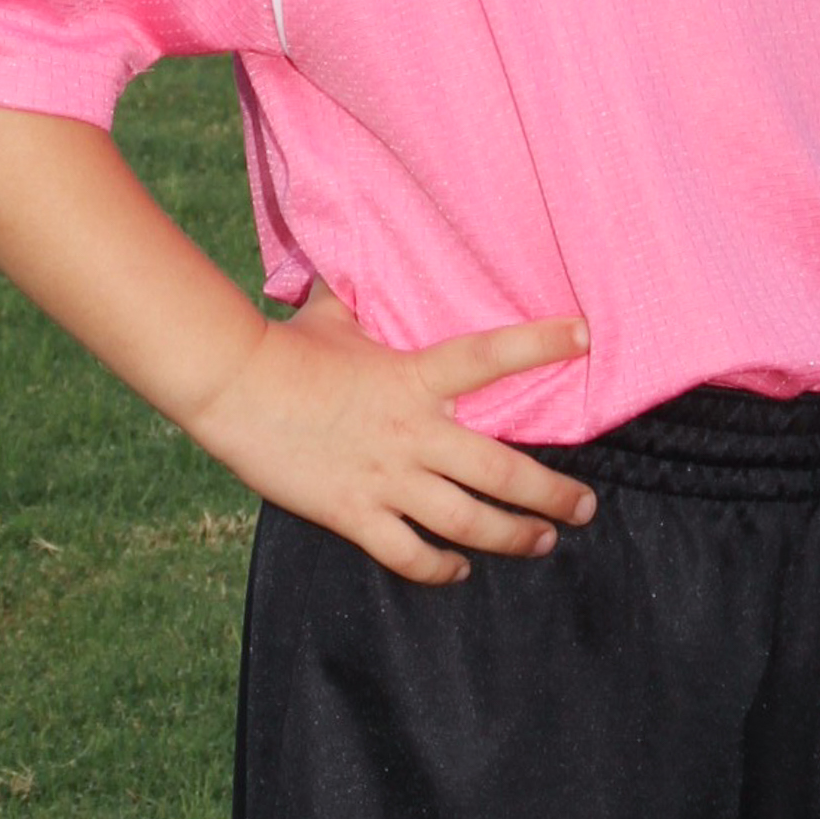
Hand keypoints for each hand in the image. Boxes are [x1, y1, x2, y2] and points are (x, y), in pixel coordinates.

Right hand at [188, 278, 598, 585]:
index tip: (585, 336)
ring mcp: (386, 477)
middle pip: (501, 471)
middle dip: (552, 493)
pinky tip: (459, 569)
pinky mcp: (354, 513)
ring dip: (514, 536)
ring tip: (544, 541)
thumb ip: (363, 294)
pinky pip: (409, 554)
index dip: (539, 343)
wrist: (234, 389)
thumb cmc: (286, 347)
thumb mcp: (336, 313)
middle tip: (585, 506)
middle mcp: (412, 432)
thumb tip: (358, 250)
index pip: (490, 356)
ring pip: (468, 522)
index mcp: (414, 377)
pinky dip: (440, 568)